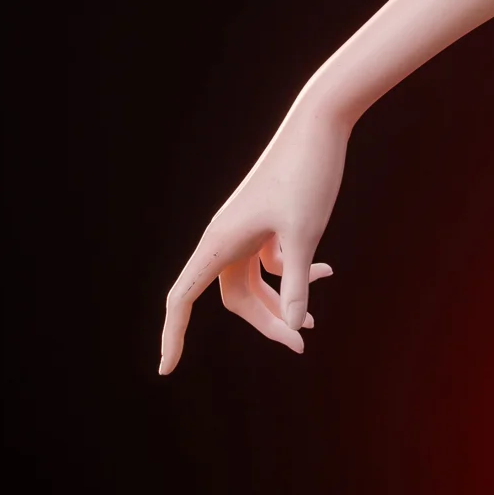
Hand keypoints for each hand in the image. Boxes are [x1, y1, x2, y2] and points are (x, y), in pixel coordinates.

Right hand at [159, 103, 348, 373]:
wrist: (321, 124)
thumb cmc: (308, 175)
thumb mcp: (304, 235)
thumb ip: (296, 282)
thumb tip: (291, 323)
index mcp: (219, 242)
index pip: (182, 299)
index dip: (172, 335)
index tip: (166, 370)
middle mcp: (225, 238)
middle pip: (234, 297)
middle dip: (265, 321)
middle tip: (302, 342)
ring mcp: (246, 229)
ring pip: (254, 282)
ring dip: (281, 301)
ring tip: (312, 323)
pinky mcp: (268, 221)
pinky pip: (272, 260)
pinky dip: (295, 272)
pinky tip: (327, 272)